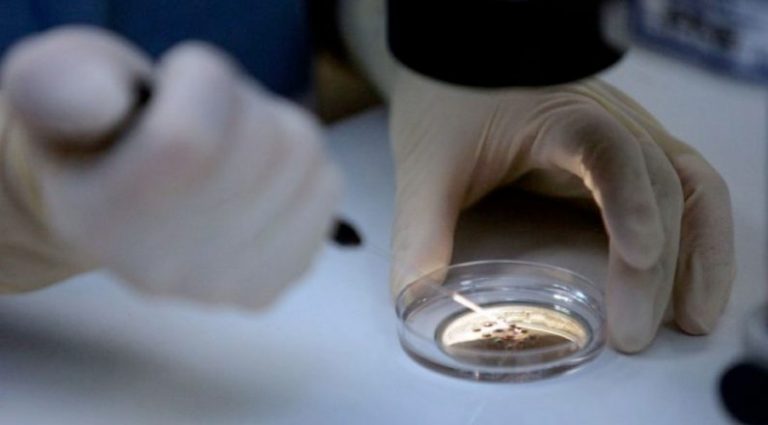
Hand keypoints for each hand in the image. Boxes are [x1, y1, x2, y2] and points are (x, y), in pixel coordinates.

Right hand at [0, 27, 340, 308]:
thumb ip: (67, 82)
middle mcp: (161, 270)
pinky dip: (302, 167)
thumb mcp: (59, 85)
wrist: (121, 209)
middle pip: (265, 144)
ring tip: (231, 144)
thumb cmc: (101, 134)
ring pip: (305, 158)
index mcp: (102, 216)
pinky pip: (327, 191)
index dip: (199, 81)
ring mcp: (222, 287)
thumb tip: (104, 99)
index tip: (175, 82)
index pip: (191, 137)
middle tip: (208, 115)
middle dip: (243, 103)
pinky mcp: (271, 285)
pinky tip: (257, 180)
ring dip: (277, 129)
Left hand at [390, 67, 734, 351]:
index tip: (640, 255)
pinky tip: (689, 287)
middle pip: (657, 185)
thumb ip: (421, 231)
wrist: (463, 60)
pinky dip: (696, 238)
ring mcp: (625, 136)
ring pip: (689, 188)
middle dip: (656, 265)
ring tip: (692, 321)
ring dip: (700, 254)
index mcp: (557, 116)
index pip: (608, 149)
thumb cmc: (448, 101)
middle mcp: (608, 122)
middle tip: (630, 334)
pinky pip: (681, 191)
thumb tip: (413, 301)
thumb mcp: (427, 167)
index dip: (629, 200)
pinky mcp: (625, 157)